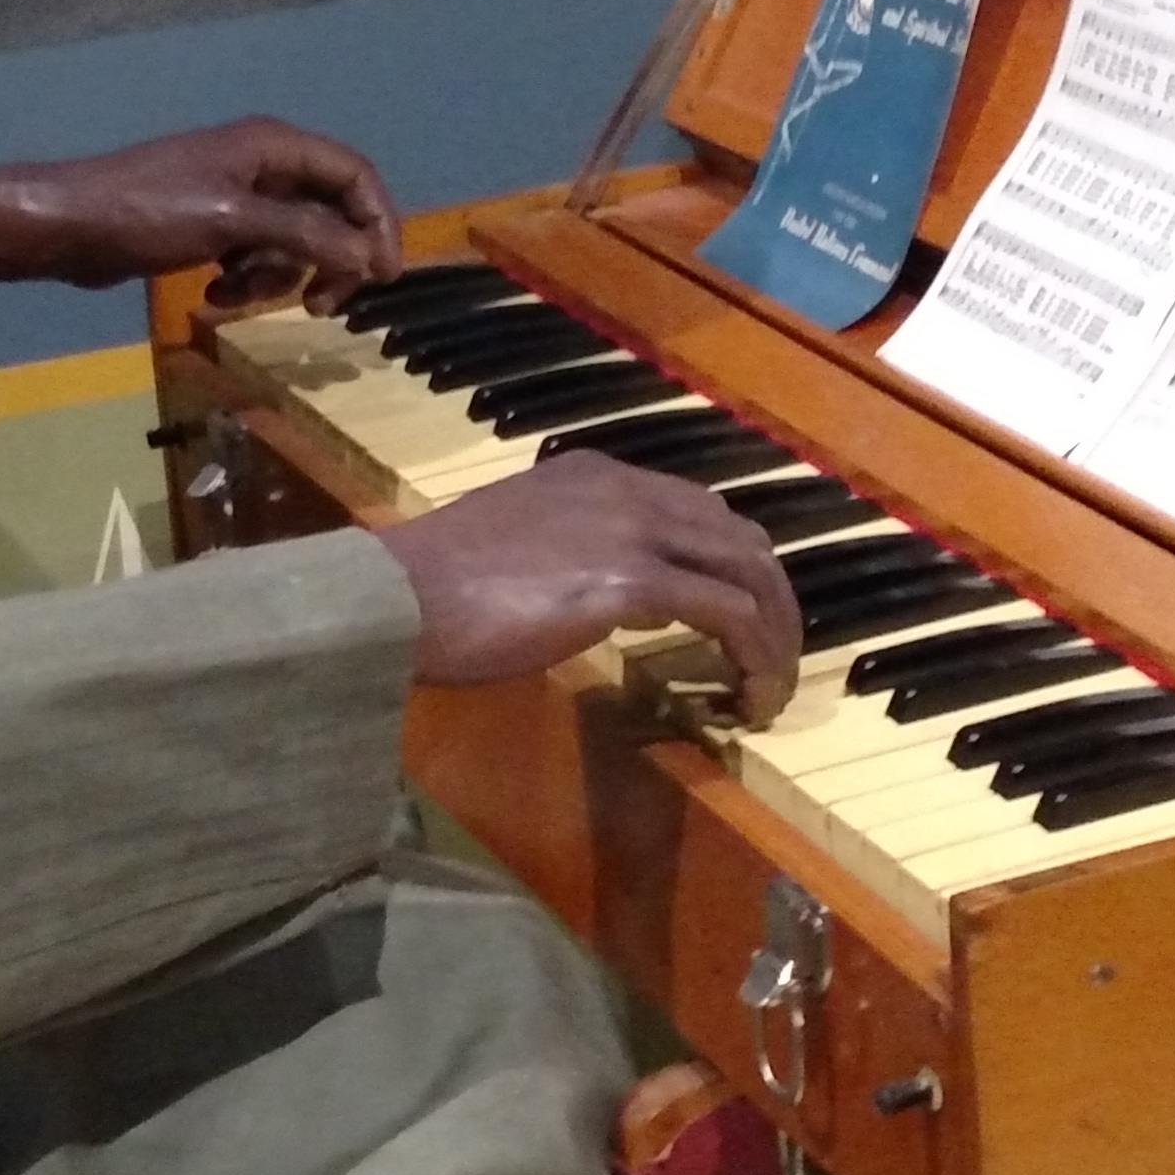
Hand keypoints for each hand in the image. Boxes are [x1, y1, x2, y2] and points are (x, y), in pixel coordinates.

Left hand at [0, 120, 398, 300]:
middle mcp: (263, 164)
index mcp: (274, 146)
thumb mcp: (234, 222)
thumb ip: (307, 235)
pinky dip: (244, 280)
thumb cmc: (150, 213)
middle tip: (320, 306)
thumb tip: (369, 256)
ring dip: (277, 275)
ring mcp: (237, 195)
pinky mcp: (212, 225)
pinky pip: (256, 255)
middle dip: (329, 260)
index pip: (355, 175)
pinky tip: (213, 294)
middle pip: (330, 212)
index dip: (378, 223)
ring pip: (294, 241)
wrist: (70, 228)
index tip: (381, 278)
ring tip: (238, 293)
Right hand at [380, 457, 804, 719]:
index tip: (737, 618)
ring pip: (749, 573)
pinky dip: (755, 657)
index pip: (698, 510)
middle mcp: (627, 490)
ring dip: (775, 635)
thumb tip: (582, 596)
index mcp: (597, 476)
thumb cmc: (431, 588)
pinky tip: (748, 698)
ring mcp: (633, 530)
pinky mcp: (632, 580)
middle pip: (741, 538)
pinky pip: (729, 616)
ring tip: (769, 688)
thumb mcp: (512, 547)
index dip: (732, 567)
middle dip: (773, 601)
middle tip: (774, 659)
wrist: (399, 595)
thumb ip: (562, 554)